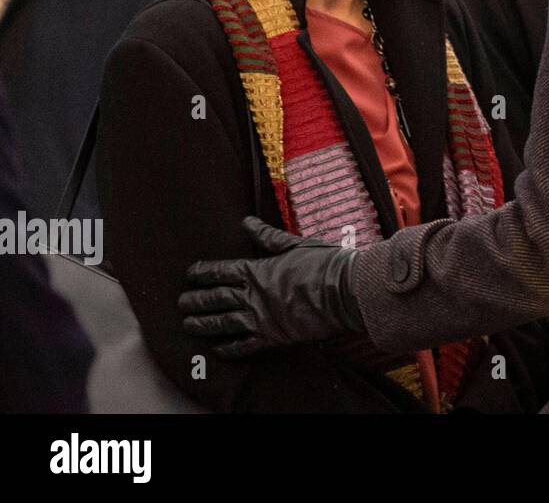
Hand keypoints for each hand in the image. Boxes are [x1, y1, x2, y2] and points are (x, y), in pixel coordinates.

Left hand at [179, 216, 364, 357]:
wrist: (345, 290)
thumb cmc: (324, 263)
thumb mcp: (295, 244)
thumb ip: (267, 236)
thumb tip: (247, 222)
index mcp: (258, 270)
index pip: (220, 271)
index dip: (202, 272)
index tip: (190, 273)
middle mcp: (253, 296)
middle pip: (215, 298)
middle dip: (195, 300)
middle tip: (181, 302)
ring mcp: (261, 318)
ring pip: (223, 323)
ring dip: (203, 324)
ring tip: (188, 325)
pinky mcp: (273, 337)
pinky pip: (245, 346)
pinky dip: (229, 348)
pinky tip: (218, 349)